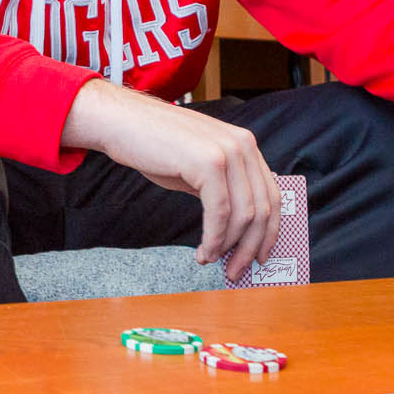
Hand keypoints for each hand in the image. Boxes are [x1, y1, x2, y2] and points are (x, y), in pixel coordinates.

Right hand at [62, 80, 277, 281]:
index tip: (260, 257)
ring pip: (244, 215)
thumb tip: (237, 231)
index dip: (269, 232)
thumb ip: (222, 189)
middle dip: (250, 247)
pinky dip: (214, 238)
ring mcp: (227, 151)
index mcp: (245, 144)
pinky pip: (220, 212)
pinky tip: (203, 250)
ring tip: (212, 260)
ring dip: (229, 247)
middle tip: (236, 271)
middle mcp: (243, 145)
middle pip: (262, 208)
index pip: (271, 195)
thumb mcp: (198, 167)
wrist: (121, 122)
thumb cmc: (154, 146)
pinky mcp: (208, 162)